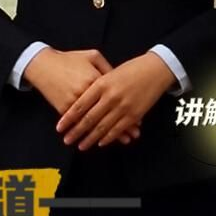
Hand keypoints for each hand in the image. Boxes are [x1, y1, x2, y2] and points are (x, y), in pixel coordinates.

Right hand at [22, 47, 141, 145]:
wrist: (44, 64)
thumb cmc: (69, 59)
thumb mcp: (92, 56)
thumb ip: (107, 68)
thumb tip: (119, 81)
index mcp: (97, 80)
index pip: (115, 99)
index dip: (126, 111)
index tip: (136, 122)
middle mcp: (87, 93)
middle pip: (106, 114)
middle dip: (120, 128)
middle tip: (131, 137)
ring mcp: (74, 102)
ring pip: (93, 122)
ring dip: (106, 134)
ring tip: (119, 142)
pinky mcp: (63, 108)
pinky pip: (78, 123)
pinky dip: (88, 131)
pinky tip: (96, 139)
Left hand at [55, 51, 176, 151]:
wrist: (155, 70)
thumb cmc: (131, 69)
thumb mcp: (110, 72)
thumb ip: (96, 85)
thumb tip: (82, 99)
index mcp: (101, 84)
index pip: (80, 105)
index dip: (68, 118)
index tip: (60, 127)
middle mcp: (110, 97)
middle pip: (88, 119)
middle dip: (76, 132)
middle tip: (67, 140)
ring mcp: (122, 107)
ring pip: (102, 128)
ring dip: (90, 138)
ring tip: (81, 145)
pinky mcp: (134, 115)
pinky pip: (117, 130)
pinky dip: (108, 138)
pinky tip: (101, 142)